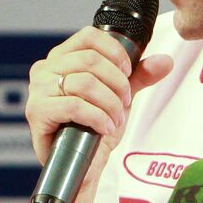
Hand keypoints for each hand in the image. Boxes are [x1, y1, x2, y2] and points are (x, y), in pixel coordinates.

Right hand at [26, 25, 172, 164]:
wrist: (80, 166)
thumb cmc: (92, 129)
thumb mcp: (118, 97)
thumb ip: (138, 77)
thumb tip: (165, 61)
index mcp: (61, 58)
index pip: (89, 36)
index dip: (115, 53)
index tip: (128, 73)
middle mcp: (45, 69)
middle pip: (91, 60)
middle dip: (117, 83)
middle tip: (124, 103)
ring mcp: (38, 90)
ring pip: (85, 83)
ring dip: (109, 103)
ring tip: (115, 119)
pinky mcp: (37, 112)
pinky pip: (74, 106)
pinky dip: (96, 117)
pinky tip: (104, 127)